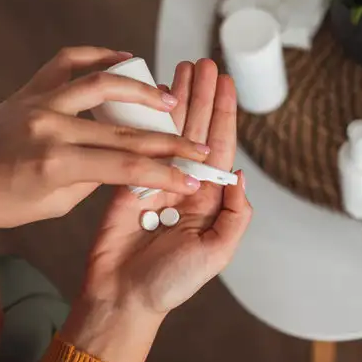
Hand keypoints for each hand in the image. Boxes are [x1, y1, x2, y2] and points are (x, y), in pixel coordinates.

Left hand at [0, 47, 210, 228]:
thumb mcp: (50, 205)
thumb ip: (89, 180)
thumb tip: (121, 163)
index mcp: (55, 164)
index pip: (127, 167)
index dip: (167, 172)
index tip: (195, 177)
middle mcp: (49, 126)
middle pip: (125, 131)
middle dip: (169, 140)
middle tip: (199, 145)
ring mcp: (36, 102)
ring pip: (103, 84)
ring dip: (142, 90)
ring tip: (169, 99)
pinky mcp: (26, 90)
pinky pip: (68, 62)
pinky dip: (98, 57)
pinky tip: (123, 60)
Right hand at [62, 59, 251, 361]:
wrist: (122, 298)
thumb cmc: (170, 284)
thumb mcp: (216, 253)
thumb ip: (235, 214)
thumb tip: (238, 174)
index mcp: (209, 199)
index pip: (219, 147)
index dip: (223, 113)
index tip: (226, 83)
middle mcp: (184, 185)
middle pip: (195, 130)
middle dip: (201, 95)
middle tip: (204, 62)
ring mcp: (154, 182)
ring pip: (168, 131)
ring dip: (176, 100)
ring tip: (182, 67)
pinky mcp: (126, 183)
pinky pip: (137, 145)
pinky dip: (144, 120)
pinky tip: (149, 98)